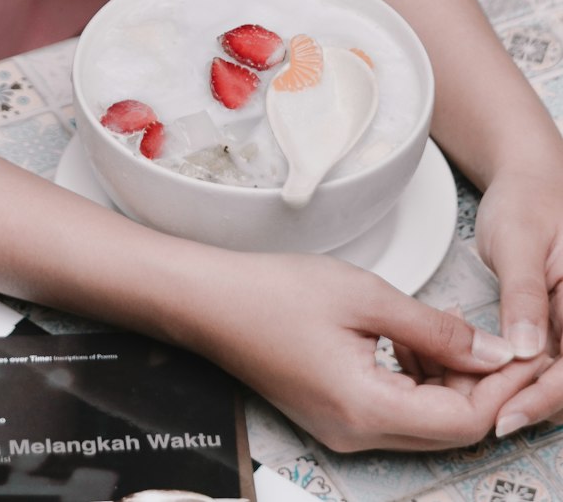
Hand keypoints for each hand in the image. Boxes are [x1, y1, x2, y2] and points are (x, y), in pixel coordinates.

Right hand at [183, 250, 543, 452]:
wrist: (209, 300)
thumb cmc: (275, 292)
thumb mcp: (366, 296)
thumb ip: (436, 329)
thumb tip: (493, 353)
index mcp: (368, 409)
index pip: (463, 422)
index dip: (499, 387)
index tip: (518, 349)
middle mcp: (358, 435)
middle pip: (448, 431)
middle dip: (478, 387)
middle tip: (487, 337)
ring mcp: (343, 431)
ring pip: (423, 423)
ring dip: (446, 382)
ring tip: (437, 330)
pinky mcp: (333, 417)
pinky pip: (395, 413)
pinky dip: (415, 380)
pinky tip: (404, 337)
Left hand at [473, 165, 562, 436]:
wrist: (527, 179)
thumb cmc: (525, 201)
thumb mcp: (517, 241)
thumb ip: (524, 295)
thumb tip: (526, 350)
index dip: (545, 396)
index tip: (507, 416)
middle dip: (536, 403)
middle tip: (492, 419)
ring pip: (561, 374)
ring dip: (530, 393)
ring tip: (488, 405)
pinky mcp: (562, 324)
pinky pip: (551, 360)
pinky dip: (525, 375)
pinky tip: (494, 383)